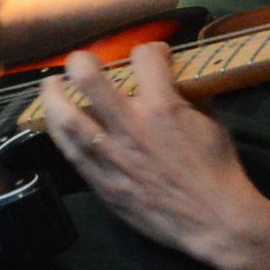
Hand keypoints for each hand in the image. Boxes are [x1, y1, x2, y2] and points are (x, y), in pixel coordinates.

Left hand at [36, 42, 269, 266]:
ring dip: (53, 96)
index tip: (153, 57)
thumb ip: (187, 98)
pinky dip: (61, 134)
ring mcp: (112, 155)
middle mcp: (130, 126)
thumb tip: (175, 82)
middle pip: (88, 78)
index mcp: (162, 106)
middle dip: (80, 61)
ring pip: (66, 118)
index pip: (144, 57)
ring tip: (52, 86)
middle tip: (80, 63)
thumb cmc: (217, 170)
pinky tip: (58, 125)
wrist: (213, 219)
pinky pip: (71, 154)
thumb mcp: (211, 122)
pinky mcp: (102, 182)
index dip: (150, 50)